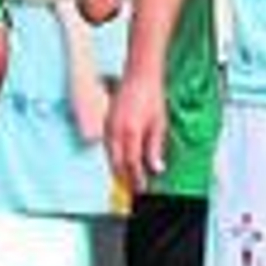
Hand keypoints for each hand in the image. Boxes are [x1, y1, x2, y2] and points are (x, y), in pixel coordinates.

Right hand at [105, 70, 167, 195]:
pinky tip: (119, 159)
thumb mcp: (159, 124)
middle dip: (124, 178)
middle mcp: (116, 131)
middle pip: (116, 163)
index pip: (132, 163)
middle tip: (133, 188)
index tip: (142, 189)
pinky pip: (107, 145)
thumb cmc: (151, 97)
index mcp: (131, 132)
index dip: (136, 179)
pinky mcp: (106, 122)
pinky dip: (112, 155)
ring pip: (109, 155)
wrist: (139, 76)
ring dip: (117, 168)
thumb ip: (155, 148)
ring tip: (126, 178)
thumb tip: (156, 168)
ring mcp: (108, 126)